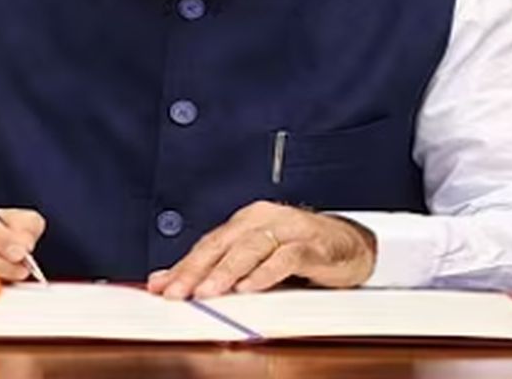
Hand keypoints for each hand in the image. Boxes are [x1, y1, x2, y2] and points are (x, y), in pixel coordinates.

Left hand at [147, 200, 375, 299]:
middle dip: (196, 270)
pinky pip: (286, 257)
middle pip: (222, 244)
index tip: (161, 286)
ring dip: (226, 272)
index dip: (183, 266)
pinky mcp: (312, 244)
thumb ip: (216, 268)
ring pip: (250, 248)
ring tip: (208, 291)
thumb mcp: (254, 259)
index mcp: (245, 221)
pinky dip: (266, 273)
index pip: (207, 245)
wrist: (350, 245)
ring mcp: (288, 229)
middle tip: (177, 291)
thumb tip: (168, 281)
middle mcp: (263, 220)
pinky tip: (250, 287)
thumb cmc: (298, 250)